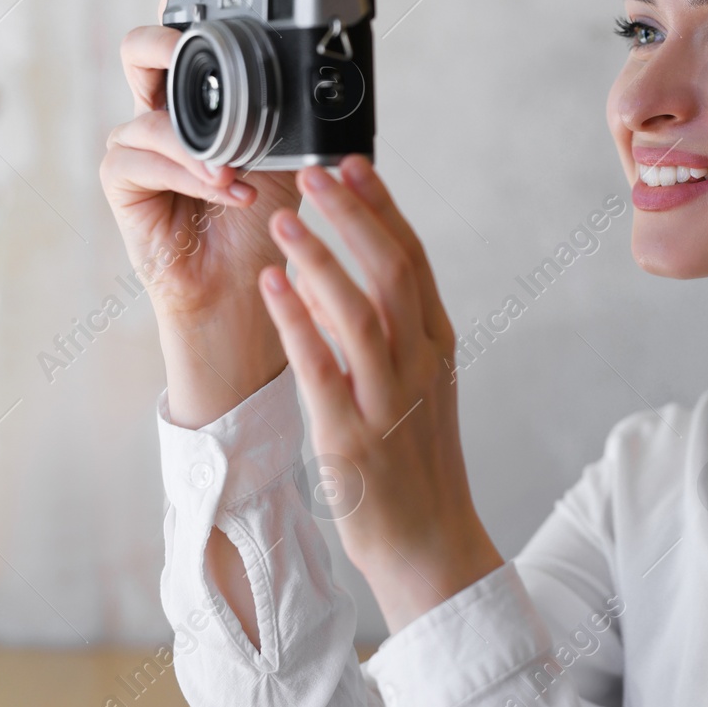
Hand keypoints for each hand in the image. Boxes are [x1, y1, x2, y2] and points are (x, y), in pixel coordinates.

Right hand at [101, 0, 301, 425]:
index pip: (185, 32)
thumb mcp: (297, 160)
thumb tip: (336, 81)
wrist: (258, 296)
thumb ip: (299, 118)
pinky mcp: (126, 187)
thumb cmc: (278, 227)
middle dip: (161, 39)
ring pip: (145, 111)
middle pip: (141, 51)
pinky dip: (186, 171)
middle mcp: (167, 113)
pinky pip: (139, 158)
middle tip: (187, 44)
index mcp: (208, 97)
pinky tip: (226, 189)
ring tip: (238, 166)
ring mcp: (141, 148)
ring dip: (196, 137)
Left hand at [258, 156, 502, 632]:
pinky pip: (323, 368)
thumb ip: (385, 329)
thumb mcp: (412, 383)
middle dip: (353, 215)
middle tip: (313, 170)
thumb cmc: (414, 461)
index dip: (383, 207)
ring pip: (360, 312)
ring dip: (322, 259)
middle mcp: (419, 364)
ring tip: (283, 218)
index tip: (351, 162)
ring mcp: (389, 400)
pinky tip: (271, 286)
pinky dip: (298, 322)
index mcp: (436, 344)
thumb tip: (339, 274)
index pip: (413, 259)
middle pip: (392, 272)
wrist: (429, 544)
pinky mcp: (353, 437)